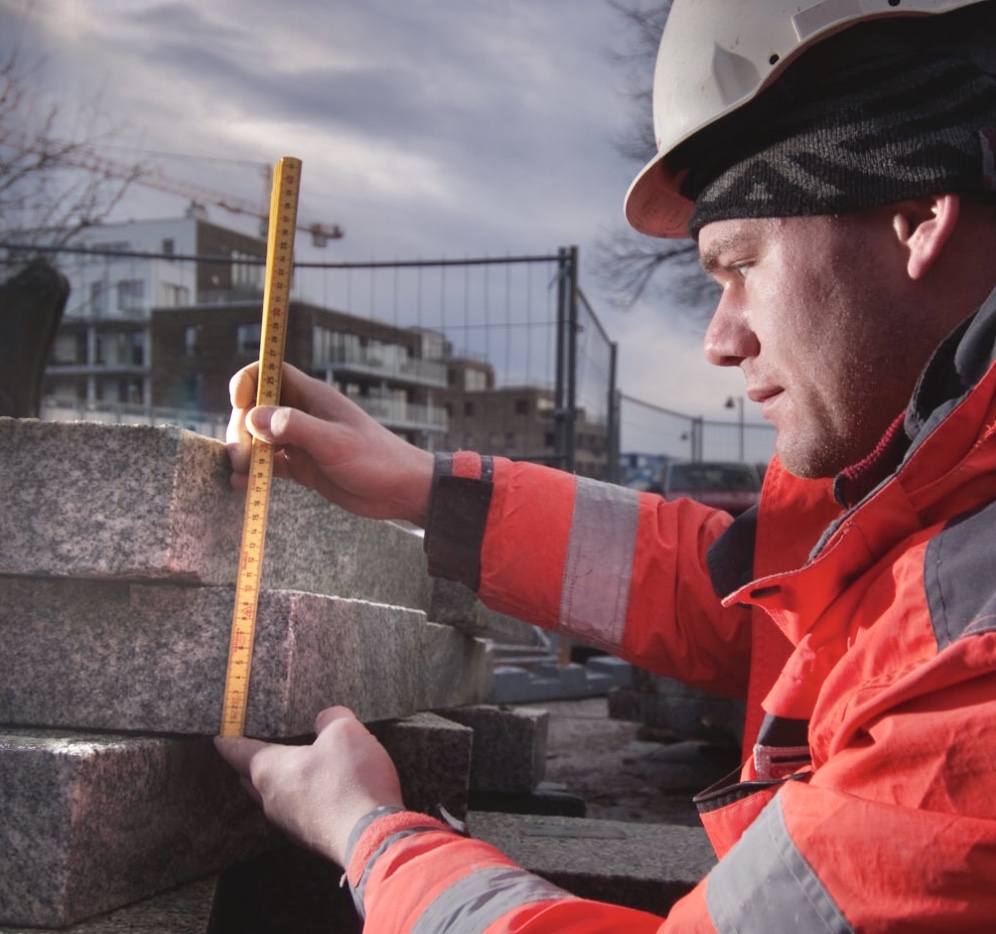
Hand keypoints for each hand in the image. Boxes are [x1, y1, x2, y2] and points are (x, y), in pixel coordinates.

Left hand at [214, 706, 403, 866]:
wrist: (373, 836)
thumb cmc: (351, 782)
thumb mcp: (345, 731)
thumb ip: (331, 718)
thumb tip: (326, 719)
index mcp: (270, 771)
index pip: (238, 752)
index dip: (229, 740)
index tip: (219, 736)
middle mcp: (272, 800)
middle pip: (251, 779)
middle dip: (253, 763)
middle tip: (259, 747)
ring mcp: (290, 823)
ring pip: (275, 797)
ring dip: (283, 782)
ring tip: (298, 765)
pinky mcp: (311, 837)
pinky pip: (298, 811)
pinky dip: (304, 798)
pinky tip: (323, 789)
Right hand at [226, 363, 434, 524]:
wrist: (401, 490)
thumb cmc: (375, 459)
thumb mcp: (333, 442)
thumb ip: (294, 427)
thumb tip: (253, 417)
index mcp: (313, 398)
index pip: (271, 372)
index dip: (250, 380)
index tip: (238, 401)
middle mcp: (304, 415)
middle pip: (257, 408)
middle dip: (242, 427)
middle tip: (243, 455)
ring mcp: (302, 442)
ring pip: (260, 438)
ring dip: (245, 452)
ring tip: (241, 472)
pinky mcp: (304, 467)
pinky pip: (270, 464)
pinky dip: (254, 472)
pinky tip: (240, 484)